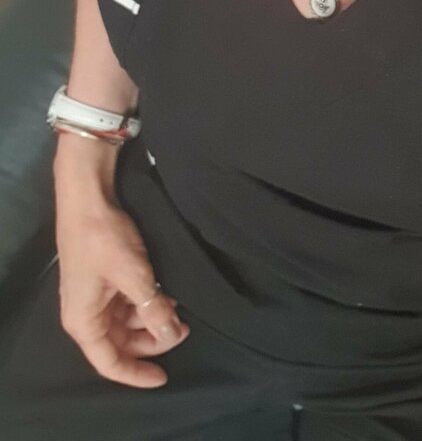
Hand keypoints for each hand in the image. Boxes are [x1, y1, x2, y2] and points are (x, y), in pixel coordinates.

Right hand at [55, 199, 190, 387]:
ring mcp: (95, 295)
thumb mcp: (135, 277)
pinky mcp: (104, 278)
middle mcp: (86, 313)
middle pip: (120, 342)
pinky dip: (146, 302)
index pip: (110, 362)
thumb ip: (153, 309)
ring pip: (127, 321)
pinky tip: (166, 294)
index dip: (136, 374)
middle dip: (152, 340)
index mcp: (83, 322)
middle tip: (183, 329)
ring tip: (177, 308)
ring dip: (152, 319)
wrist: (89, 198)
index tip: (164, 378)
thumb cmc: (104, 240)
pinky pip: (126, 302)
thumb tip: (172, 335)